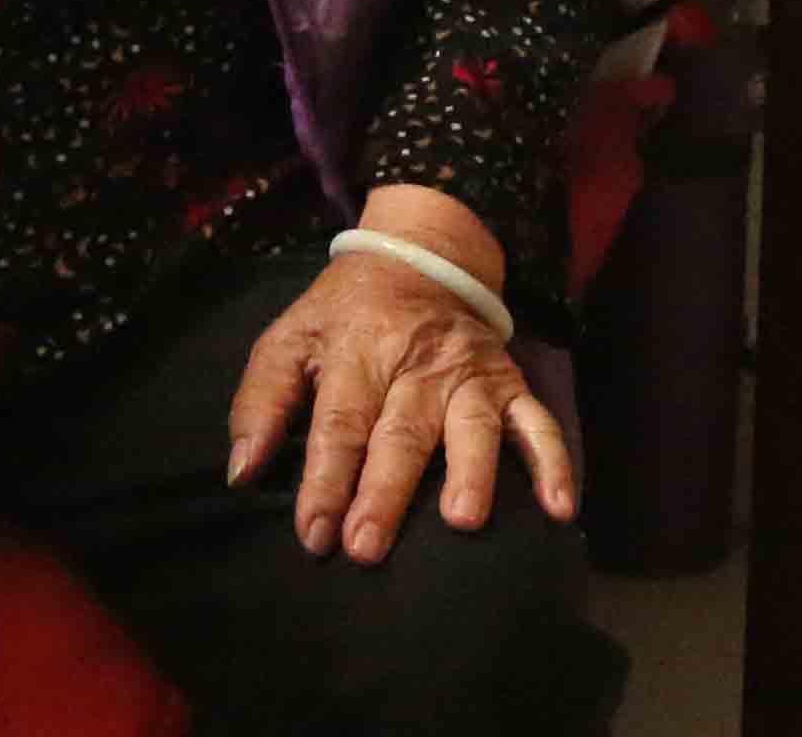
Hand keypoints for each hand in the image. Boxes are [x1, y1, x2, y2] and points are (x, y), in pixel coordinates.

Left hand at [224, 189, 572, 564]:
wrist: (420, 255)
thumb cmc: (344, 314)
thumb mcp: (289, 337)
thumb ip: (261, 402)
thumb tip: (242, 473)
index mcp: (356, 352)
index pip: (339, 423)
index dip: (324, 481)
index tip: (313, 534)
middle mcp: (416, 364)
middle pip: (400, 433)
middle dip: (384, 492)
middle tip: (366, 546)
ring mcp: (468, 373)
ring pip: (470, 427)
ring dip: (468, 473)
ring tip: (461, 520)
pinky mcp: (509, 382)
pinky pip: (537, 422)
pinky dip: (553, 462)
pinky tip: (559, 507)